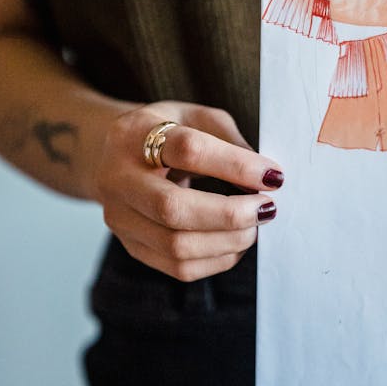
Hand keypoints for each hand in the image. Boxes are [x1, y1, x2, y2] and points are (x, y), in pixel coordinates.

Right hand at [93, 101, 282, 280]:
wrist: (113, 155)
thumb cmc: (167, 132)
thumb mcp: (196, 117)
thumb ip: (230, 141)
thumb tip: (265, 178)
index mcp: (135, 134)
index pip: (188, 150)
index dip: (236, 166)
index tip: (273, 176)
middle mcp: (118, 178)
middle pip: (174, 208)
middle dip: (231, 214)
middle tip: (266, 208)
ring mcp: (120, 217)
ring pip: (177, 246)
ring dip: (228, 241)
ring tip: (255, 225)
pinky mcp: (131, 246)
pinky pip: (178, 267)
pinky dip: (217, 259)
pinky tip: (236, 242)